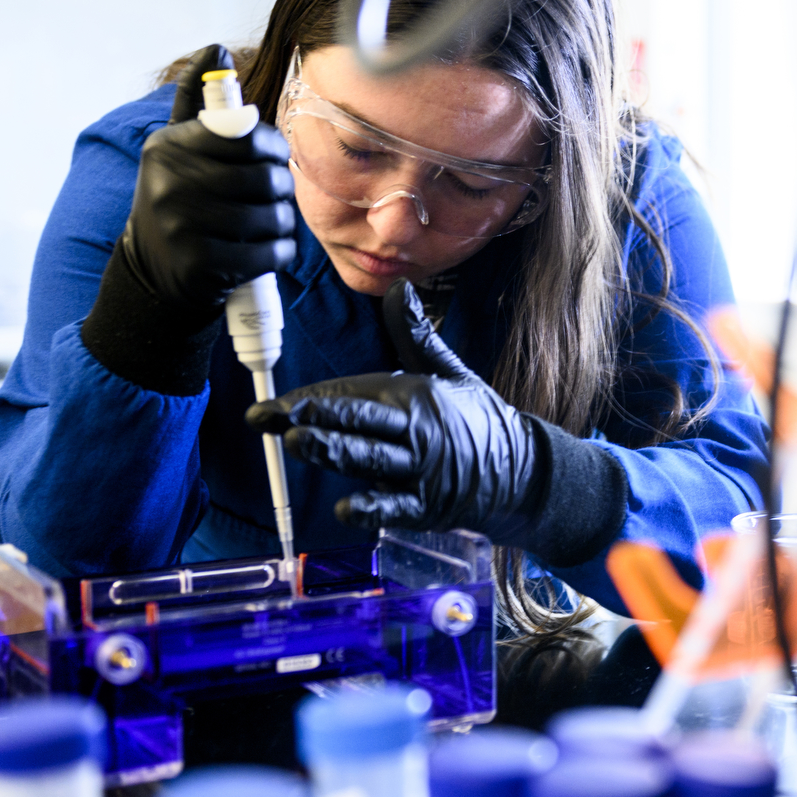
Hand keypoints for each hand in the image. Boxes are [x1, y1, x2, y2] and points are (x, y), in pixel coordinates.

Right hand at [122, 44, 295, 318]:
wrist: (153, 269)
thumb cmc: (178, 197)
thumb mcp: (176, 146)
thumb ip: (197, 99)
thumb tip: (216, 47)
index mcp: (169, 146)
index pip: (247, 136)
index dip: (274, 146)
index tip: (276, 156)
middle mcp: (170, 183)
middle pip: (265, 178)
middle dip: (282, 187)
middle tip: (278, 193)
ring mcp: (183, 227)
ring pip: (272, 216)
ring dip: (284, 221)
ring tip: (274, 220)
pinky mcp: (202, 265)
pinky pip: (269, 253)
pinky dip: (280, 251)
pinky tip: (270, 248)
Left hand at [246, 280, 540, 540]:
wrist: (522, 471)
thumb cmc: (477, 420)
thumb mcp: (450, 371)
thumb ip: (417, 333)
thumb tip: (399, 287)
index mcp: (414, 396)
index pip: (354, 393)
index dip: (312, 399)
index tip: (274, 405)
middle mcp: (414, 431)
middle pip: (361, 421)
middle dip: (320, 416)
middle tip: (283, 413)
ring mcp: (420, 470)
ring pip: (372, 459)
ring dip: (335, 451)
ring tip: (299, 443)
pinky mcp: (427, 506)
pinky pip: (396, 507)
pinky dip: (372, 508)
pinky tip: (346, 508)